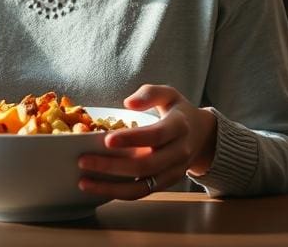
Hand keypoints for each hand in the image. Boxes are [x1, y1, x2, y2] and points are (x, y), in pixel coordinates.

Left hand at [77, 84, 217, 198]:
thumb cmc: (179, 112)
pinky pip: (142, 193)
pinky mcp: (166, 184)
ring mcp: (173, 172)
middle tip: (83, 160)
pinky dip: (119, 194)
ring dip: (111, 187)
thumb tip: (128, 104)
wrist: (203, 136)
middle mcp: (178, 153)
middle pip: (145, 165)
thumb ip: (150, 93)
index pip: (154, 136)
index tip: (106, 140)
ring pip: (142, 187)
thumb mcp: (169, 93)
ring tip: (84, 181)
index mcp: (179, 127)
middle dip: (112, 165)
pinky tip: (98, 187)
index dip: (131, 139)